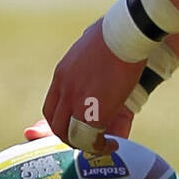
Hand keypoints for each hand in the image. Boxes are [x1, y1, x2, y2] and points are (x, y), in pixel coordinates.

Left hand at [41, 19, 144, 149]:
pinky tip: (112, 145)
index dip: (58, 123)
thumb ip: (88, 52)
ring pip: (70, 136)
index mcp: (62, 75)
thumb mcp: (91, 43)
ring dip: (85, 145)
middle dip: (70, 138)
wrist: (126, 33)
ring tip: (100, 146)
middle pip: (56, 126)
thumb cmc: (116, 33)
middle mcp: (65, 90)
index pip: (51, 108)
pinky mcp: (94, 111)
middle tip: (86, 142)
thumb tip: (92, 38)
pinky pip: (90, 139)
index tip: (69, 129)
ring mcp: (77, 101)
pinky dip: (101, 146)